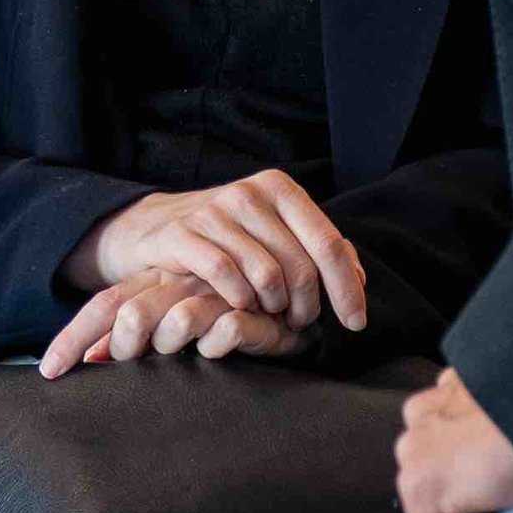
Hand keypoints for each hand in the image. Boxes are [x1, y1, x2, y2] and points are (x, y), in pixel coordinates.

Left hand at [40, 270, 312, 376]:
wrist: (293, 302)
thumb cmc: (226, 317)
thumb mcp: (175, 326)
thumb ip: (133, 339)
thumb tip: (86, 364)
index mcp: (155, 284)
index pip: (105, 306)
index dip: (73, 337)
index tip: (49, 373)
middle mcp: (180, 283)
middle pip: (132, 310)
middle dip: (124, 343)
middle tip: (128, 359)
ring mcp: (217, 293)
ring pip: (176, 317)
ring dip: (168, 341)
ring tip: (179, 351)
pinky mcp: (255, 309)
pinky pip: (226, 330)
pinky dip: (220, 344)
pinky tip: (222, 349)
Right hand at [69, 171, 366, 335]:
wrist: (152, 228)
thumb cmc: (226, 239)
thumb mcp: (273, 234)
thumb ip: (317, 250)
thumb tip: (360, 280)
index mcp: (280, 189)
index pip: (328, 244)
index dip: (347, 289)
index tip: (356, 323)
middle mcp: (249, 193)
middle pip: (301, 266)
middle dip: (307, 306)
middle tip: (299, 324)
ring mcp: (214, 211)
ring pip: (266, 275)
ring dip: (273, 307)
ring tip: (270, 315)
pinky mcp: (182, 233)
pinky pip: (226, 276)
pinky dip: (239, 300)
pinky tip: (240, 306)